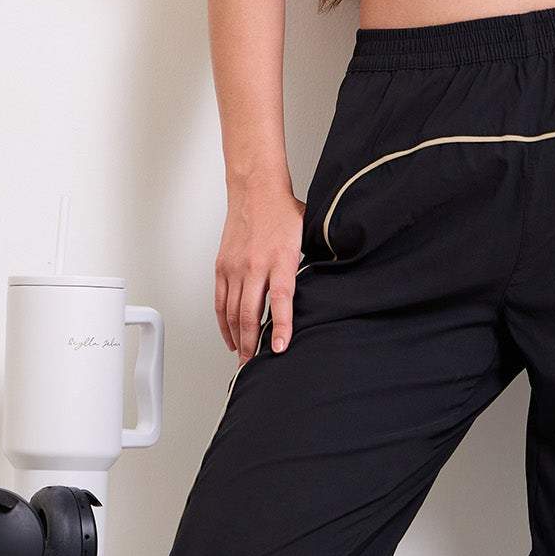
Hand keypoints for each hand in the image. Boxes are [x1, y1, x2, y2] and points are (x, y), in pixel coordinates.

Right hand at [214, 185, 305, 363]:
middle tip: (255, 366)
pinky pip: (220, 301)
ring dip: (238, 339)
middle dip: (253, 344)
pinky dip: (224, 322)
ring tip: (244, 358)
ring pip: (233, 312)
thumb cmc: (283, 212)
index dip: (281, 326)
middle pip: (250, 313)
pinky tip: (231, 336)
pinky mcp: (222, 266)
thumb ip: (314, 261)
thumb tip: (334, 282)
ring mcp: (235, 267)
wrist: (255, 189)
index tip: (280, 348)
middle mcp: (255, 265)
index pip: (281, 299)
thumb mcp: (307, 236)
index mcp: (280, 258)